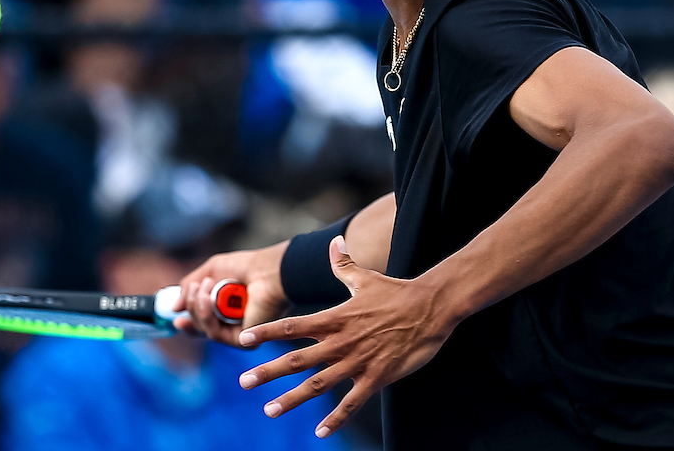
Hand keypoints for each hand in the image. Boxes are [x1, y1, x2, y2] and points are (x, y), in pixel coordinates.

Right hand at [172, 241, 290, 345]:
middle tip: (194, 289)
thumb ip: (191, 288)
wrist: (266, 270)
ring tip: (205, 286)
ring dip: (198, 306)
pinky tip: (208, 297)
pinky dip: (206, 315)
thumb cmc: (245, 267)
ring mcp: (238, 333)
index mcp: (227, 309)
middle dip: (192, 308)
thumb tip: (174, 308)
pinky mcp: (244, 340)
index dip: (188, 319)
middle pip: (200, 327)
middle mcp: (233, 324)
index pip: (203, 322)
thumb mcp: (211, 271)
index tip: (176, 315)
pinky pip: (214, 334)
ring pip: (204, 330)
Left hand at [235, 237, 456, 439]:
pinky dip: (336, 419)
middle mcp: (341, 341)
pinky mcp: (377, 377)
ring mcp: (358, 361)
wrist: (430, 307)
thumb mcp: (366, 277)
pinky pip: (352, 402)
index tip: (243, 339)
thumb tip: (335, 242)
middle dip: (268, 371)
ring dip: (292, 398)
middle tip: (244, 381)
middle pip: (297, 359)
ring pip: (318, 384)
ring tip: (270, 410)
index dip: (267, 332)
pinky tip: (320, 432)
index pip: (293, 326)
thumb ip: (344, 264)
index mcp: (335, 317)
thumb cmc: (397, 292)